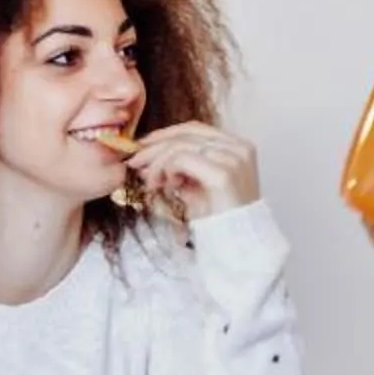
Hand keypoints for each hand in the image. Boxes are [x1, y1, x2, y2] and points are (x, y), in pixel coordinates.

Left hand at [123, 120, 261, 219]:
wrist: (237, 245)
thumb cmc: (219, 220)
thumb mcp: (197, 187)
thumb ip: (179, 168)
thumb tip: (149, 159)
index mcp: (237, 147)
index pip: (195, 128)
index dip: (165, 134)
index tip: (142, 146)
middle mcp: (239, 148)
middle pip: (186, 134)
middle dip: (155, 147)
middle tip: (134, 162)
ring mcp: (233, 159)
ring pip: (181, 146)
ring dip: (158, 163)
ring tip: (151, 183)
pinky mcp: (223, 174)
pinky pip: (182, 160)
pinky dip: (167, 170)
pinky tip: (165, 186)